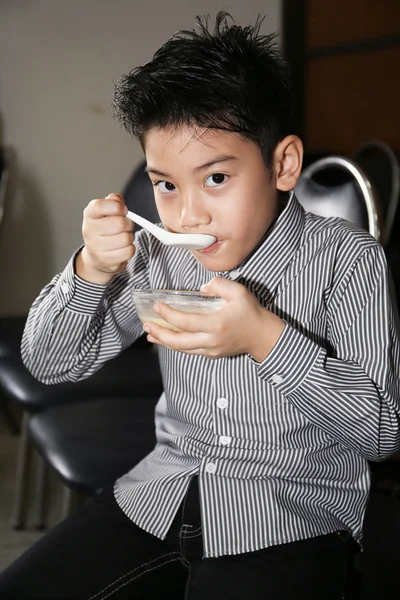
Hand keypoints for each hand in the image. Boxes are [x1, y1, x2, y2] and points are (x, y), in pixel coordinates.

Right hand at [75, 193, 134, 283]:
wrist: (95, 255)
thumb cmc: (104, 229)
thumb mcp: (106, 212)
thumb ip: (114, 201)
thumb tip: (117, 199)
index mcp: (89, 215)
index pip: (99, 206)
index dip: (116, 206)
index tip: (123, 209)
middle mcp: (89, 230)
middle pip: (119, 223)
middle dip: (128, 224)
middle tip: (126, 225)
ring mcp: (96, 247)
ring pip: (126, 238)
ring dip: (130, 237)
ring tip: (123, 237)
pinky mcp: (105, 260)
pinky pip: (128, 251)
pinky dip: (130, 249)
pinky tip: (123, 247)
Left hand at [143, 277, 284, 361]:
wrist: (263, 336)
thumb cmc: (251, 313)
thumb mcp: (239, 292)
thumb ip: (219, 284)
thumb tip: (202, 288)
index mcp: (216, 324)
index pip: (185, 321)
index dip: (168, 315)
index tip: (157, 306)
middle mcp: (211, 340)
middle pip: (178, 341)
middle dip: (159, 334)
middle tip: (146, 325)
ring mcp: (211, 349)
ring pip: (181, 349)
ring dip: (164, 342)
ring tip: (151, 334)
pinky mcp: (212, 354)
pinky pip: (190, 351)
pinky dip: (176, 345)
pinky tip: (168, 339)